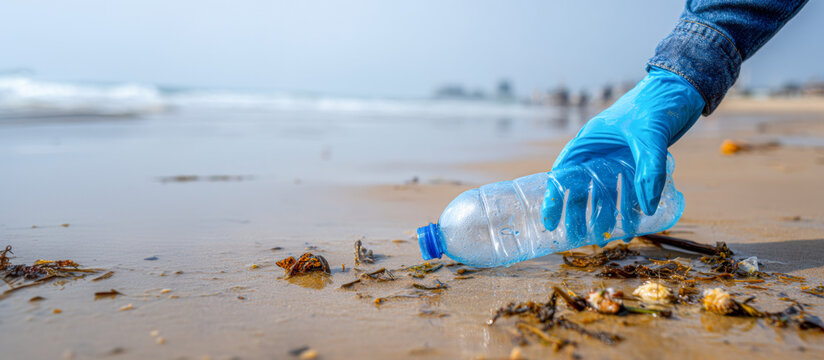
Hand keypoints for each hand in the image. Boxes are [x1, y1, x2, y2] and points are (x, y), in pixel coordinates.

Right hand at [541, 67, 704, 242]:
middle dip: (580, 214)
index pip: (563, 173)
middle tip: (582, 237)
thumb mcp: (650, 136)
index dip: (554, 198)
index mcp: (589, 141)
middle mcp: (599, 152)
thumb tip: (648, 207)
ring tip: (608, 237)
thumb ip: (648, 169)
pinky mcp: (636, 163)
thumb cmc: (658, 103)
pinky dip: (629, 207)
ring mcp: (617, 159)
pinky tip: (634, 224)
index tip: (550, 221)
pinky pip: (628, 190)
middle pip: (581, 188)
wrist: (685, 89)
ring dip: (605, 214)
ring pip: (604, 193)